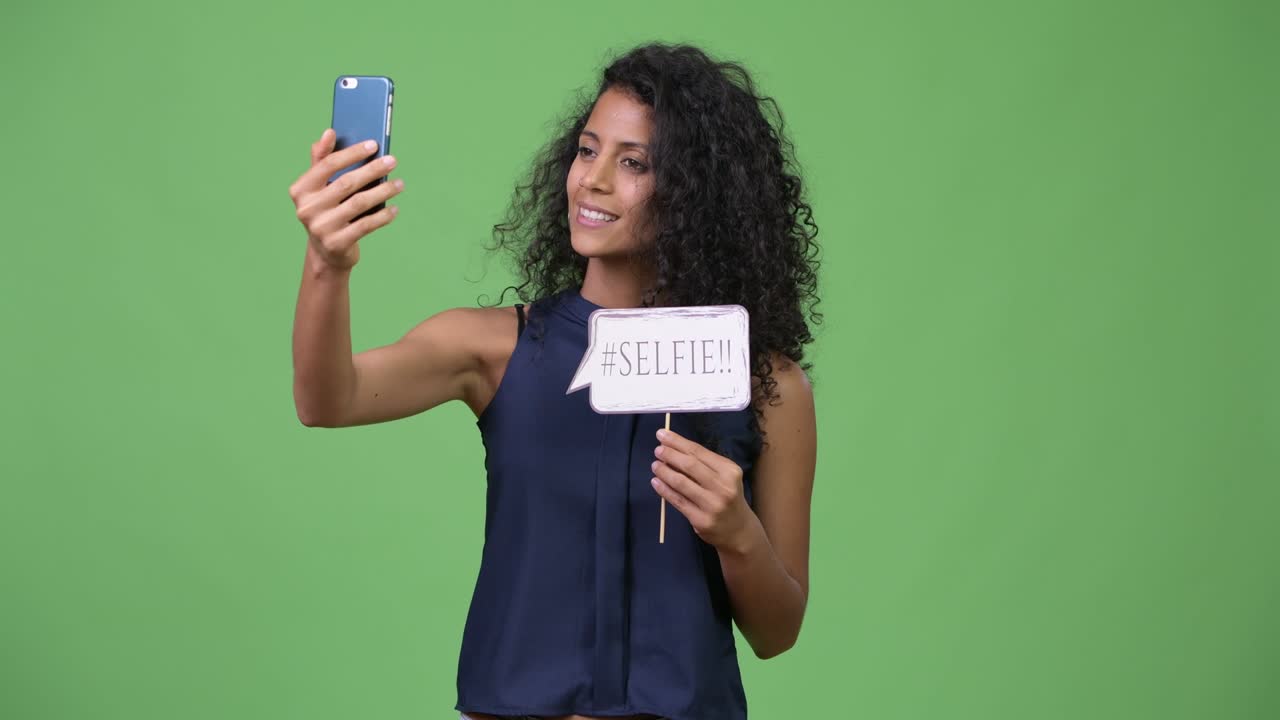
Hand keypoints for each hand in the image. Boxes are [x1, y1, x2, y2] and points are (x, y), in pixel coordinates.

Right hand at [288, 129, 404, 270]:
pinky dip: (383, 216)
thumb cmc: (326, 211)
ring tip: (400, 184)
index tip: (374, 144)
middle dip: (372, 170)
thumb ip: (322, 160)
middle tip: (393, 161)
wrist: (326, 253)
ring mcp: (321, 228)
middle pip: (346, 183)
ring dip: (383, 191)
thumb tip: (328, 132)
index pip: (328, 164)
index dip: (352, 153)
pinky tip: (395, 209)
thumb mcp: (319, 188)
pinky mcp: (336, 243)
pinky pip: (366, 225)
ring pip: (359, 203)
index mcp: (300, 189)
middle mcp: (307, 208)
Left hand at [650, 428, 754, 551]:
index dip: (678, 442)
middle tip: (657, 450)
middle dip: (670, 454)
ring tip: (655, 465)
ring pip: (682, 483)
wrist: (739, 530)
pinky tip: (656, 482)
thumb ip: (704, 465)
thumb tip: (673, 450)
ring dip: (664, 472)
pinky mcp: (701, 520)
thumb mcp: (725, 478)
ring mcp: (712, 505)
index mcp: (730, 471)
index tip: (662, 434)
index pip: (699, 452)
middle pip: (690, 465)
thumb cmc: (728, 497)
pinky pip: (678, 501)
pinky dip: (664, 490)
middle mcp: (723, 487)